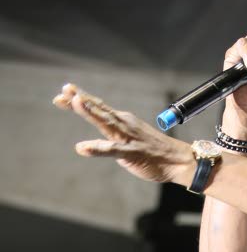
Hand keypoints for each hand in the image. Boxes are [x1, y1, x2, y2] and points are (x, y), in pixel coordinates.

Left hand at [52, 85, 193, 183]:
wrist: (179, 160)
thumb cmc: (154, 152)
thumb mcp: (129, 141)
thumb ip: (112, 139)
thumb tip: (96, 142)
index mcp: (122, 121)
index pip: (98, 106)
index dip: (80, 99)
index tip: (64, 91)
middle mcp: (123, 124)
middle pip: (98, 109)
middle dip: (79, 100)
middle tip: (62, 91)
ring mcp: (128, 137)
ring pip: (106, 123)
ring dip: (90, 112)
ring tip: (74, 102)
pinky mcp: (133, 153)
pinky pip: (113, 150)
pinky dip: (97, 148)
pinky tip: (82, 148)